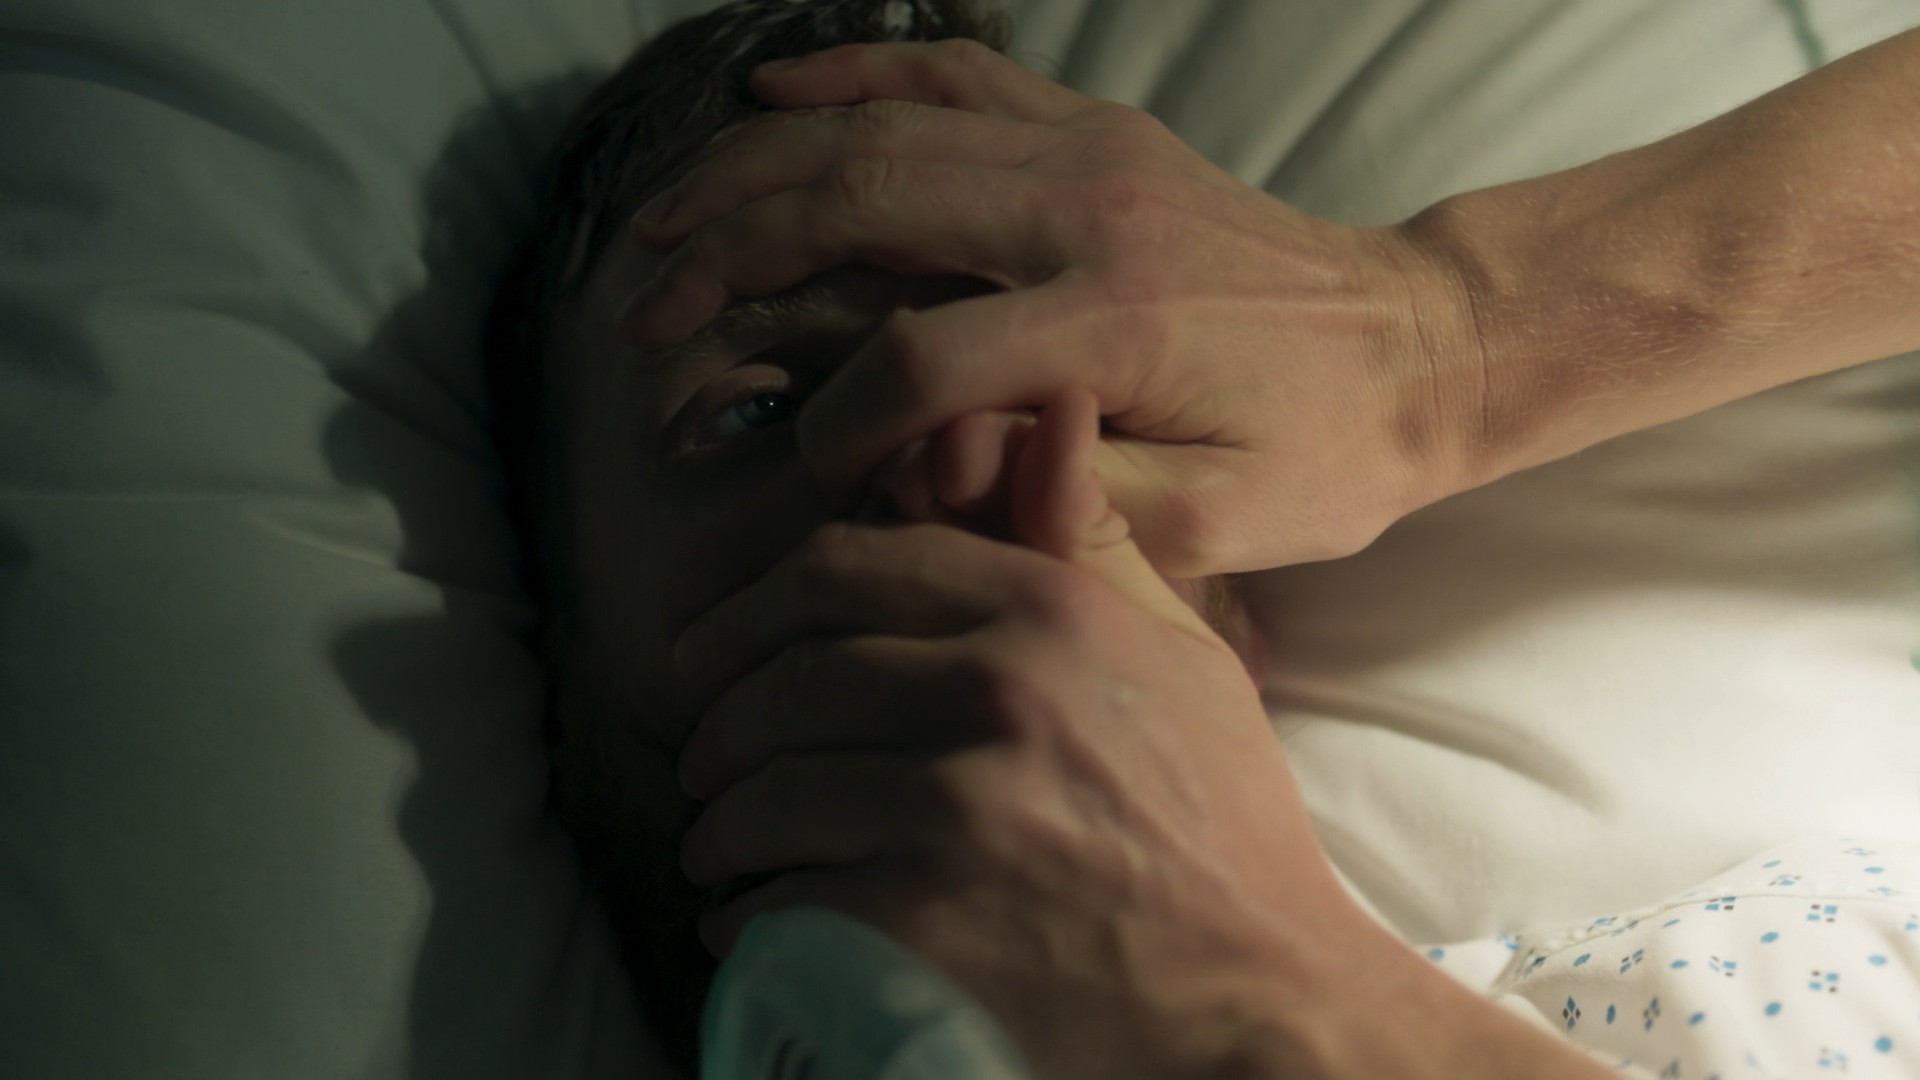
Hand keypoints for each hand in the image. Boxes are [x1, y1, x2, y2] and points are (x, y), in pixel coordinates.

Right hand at [622, 39, 1485, 576]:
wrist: (1415, 346)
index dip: (840, 427)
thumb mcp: (1218, 527)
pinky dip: (852, 78)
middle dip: (734, 258)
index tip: (810, 472)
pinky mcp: (1095, 132)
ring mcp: (1088, 153)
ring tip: (663, 220)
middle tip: (649, 312)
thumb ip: (1069, 500)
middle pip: (863, 206)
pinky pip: (952, 77)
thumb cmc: (1321, 455)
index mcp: (1113, 324)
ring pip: (883, 130)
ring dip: (756, 168)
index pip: (918, 362)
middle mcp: (1087, 212)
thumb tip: (933, 468)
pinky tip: (774, 93)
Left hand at [671, 389, 1385, 1077]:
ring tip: (720, 843)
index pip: (841, 569)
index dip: (750, 611)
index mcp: (1047, 611)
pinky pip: (780, 901)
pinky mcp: (922, 923)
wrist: (1267, 990)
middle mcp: (994, 691)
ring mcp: (955, 808)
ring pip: (767, 792)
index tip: (714, 651)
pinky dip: (744, 916)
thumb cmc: (1220, 821)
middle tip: (705, 760)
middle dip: (721, 726)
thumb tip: (1045, 410)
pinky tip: (746, 919)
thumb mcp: (1181, 654)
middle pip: (787, 682)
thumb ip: (1089, 542)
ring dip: (722, 824)